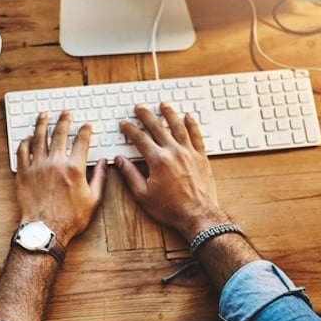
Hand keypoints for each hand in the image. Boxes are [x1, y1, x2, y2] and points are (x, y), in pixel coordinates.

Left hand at [16, 111, 106, 244]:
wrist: (46, 229)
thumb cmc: (70, 219)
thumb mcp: (93, 199)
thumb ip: (99, 178)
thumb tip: (104, 163)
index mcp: (74, 168)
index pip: (82, 141)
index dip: (86, 130)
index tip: (87, 126)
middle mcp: (55, 162)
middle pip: (59, 134)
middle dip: (64, 121)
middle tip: (65, 113)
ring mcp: (37, 166)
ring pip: (39, 138)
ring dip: (42, 124)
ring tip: (44, 115)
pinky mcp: (24, 173)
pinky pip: (23, 151)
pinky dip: (25, 142)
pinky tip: (28, 137)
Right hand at [115, 103, 226, 241]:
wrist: (197, 215)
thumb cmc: (171, 208)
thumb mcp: (143, 194)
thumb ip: (130, 174)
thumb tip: (120, 160)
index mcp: (157, 160)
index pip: (140, 139)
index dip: (130, 130)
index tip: (124, 125)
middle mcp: (173, 152)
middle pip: (157, 127)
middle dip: (146, 115)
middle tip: (139, 108)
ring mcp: (189, 153)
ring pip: (178, 126)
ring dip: (169, 114)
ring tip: (163, 104)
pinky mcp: (201, 157)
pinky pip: (196, 135)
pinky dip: (192, 124)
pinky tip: (188, 116)